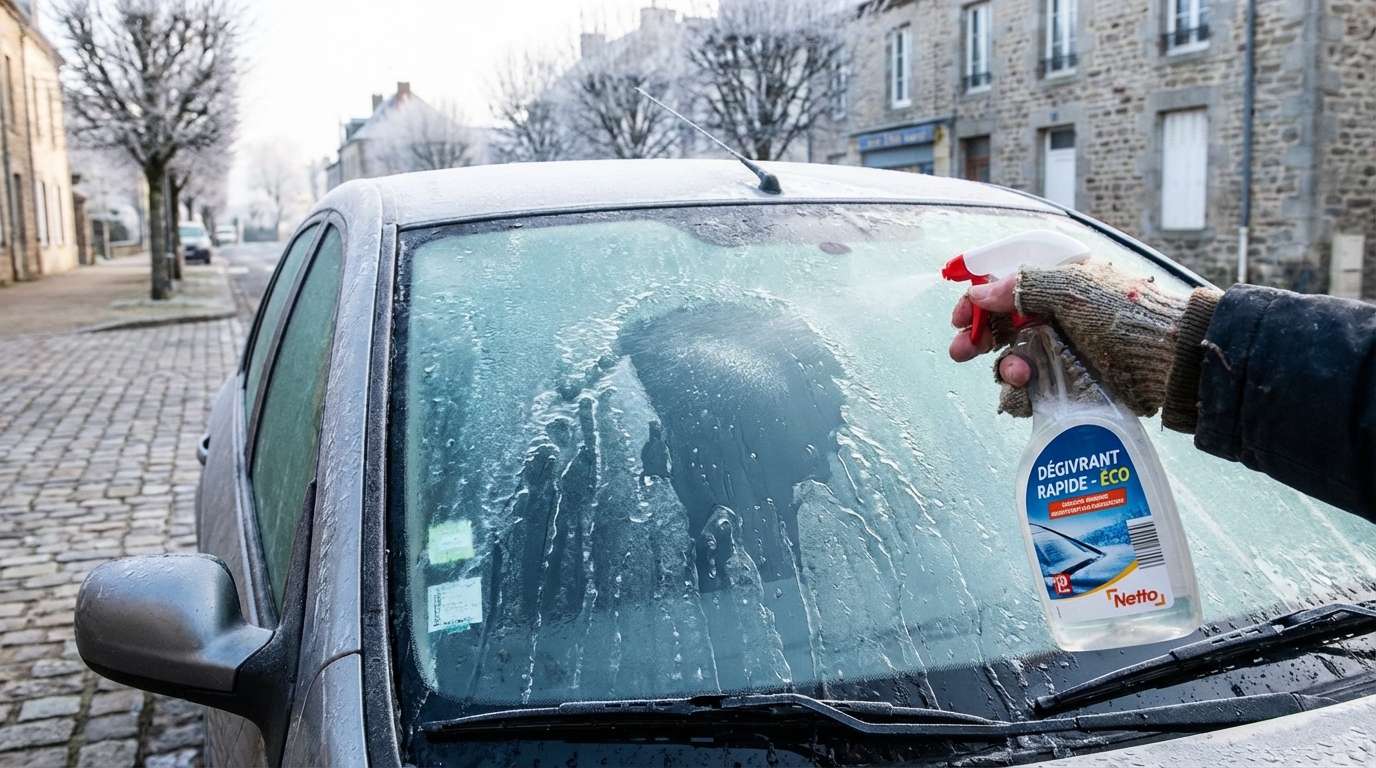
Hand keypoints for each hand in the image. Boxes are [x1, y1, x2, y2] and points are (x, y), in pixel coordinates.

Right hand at [948, 260, 1201, 418]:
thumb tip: (979, 293)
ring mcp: (1059, 353)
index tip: (959, 319)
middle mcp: (1053, 318)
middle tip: (961, 353)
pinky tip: (1026, 394)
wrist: (1172, 361)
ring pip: (1010, 363)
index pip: (1004, 290)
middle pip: (999, 329)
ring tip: (1020, 376)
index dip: (977, 302)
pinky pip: (1028, 392)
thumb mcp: (1074, 289)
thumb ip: (1024, 286)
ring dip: (1005, 369)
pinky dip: (1020, 395)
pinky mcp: (1065, 385)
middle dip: (977, 341)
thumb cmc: (1128, 316)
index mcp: (1056, 286)